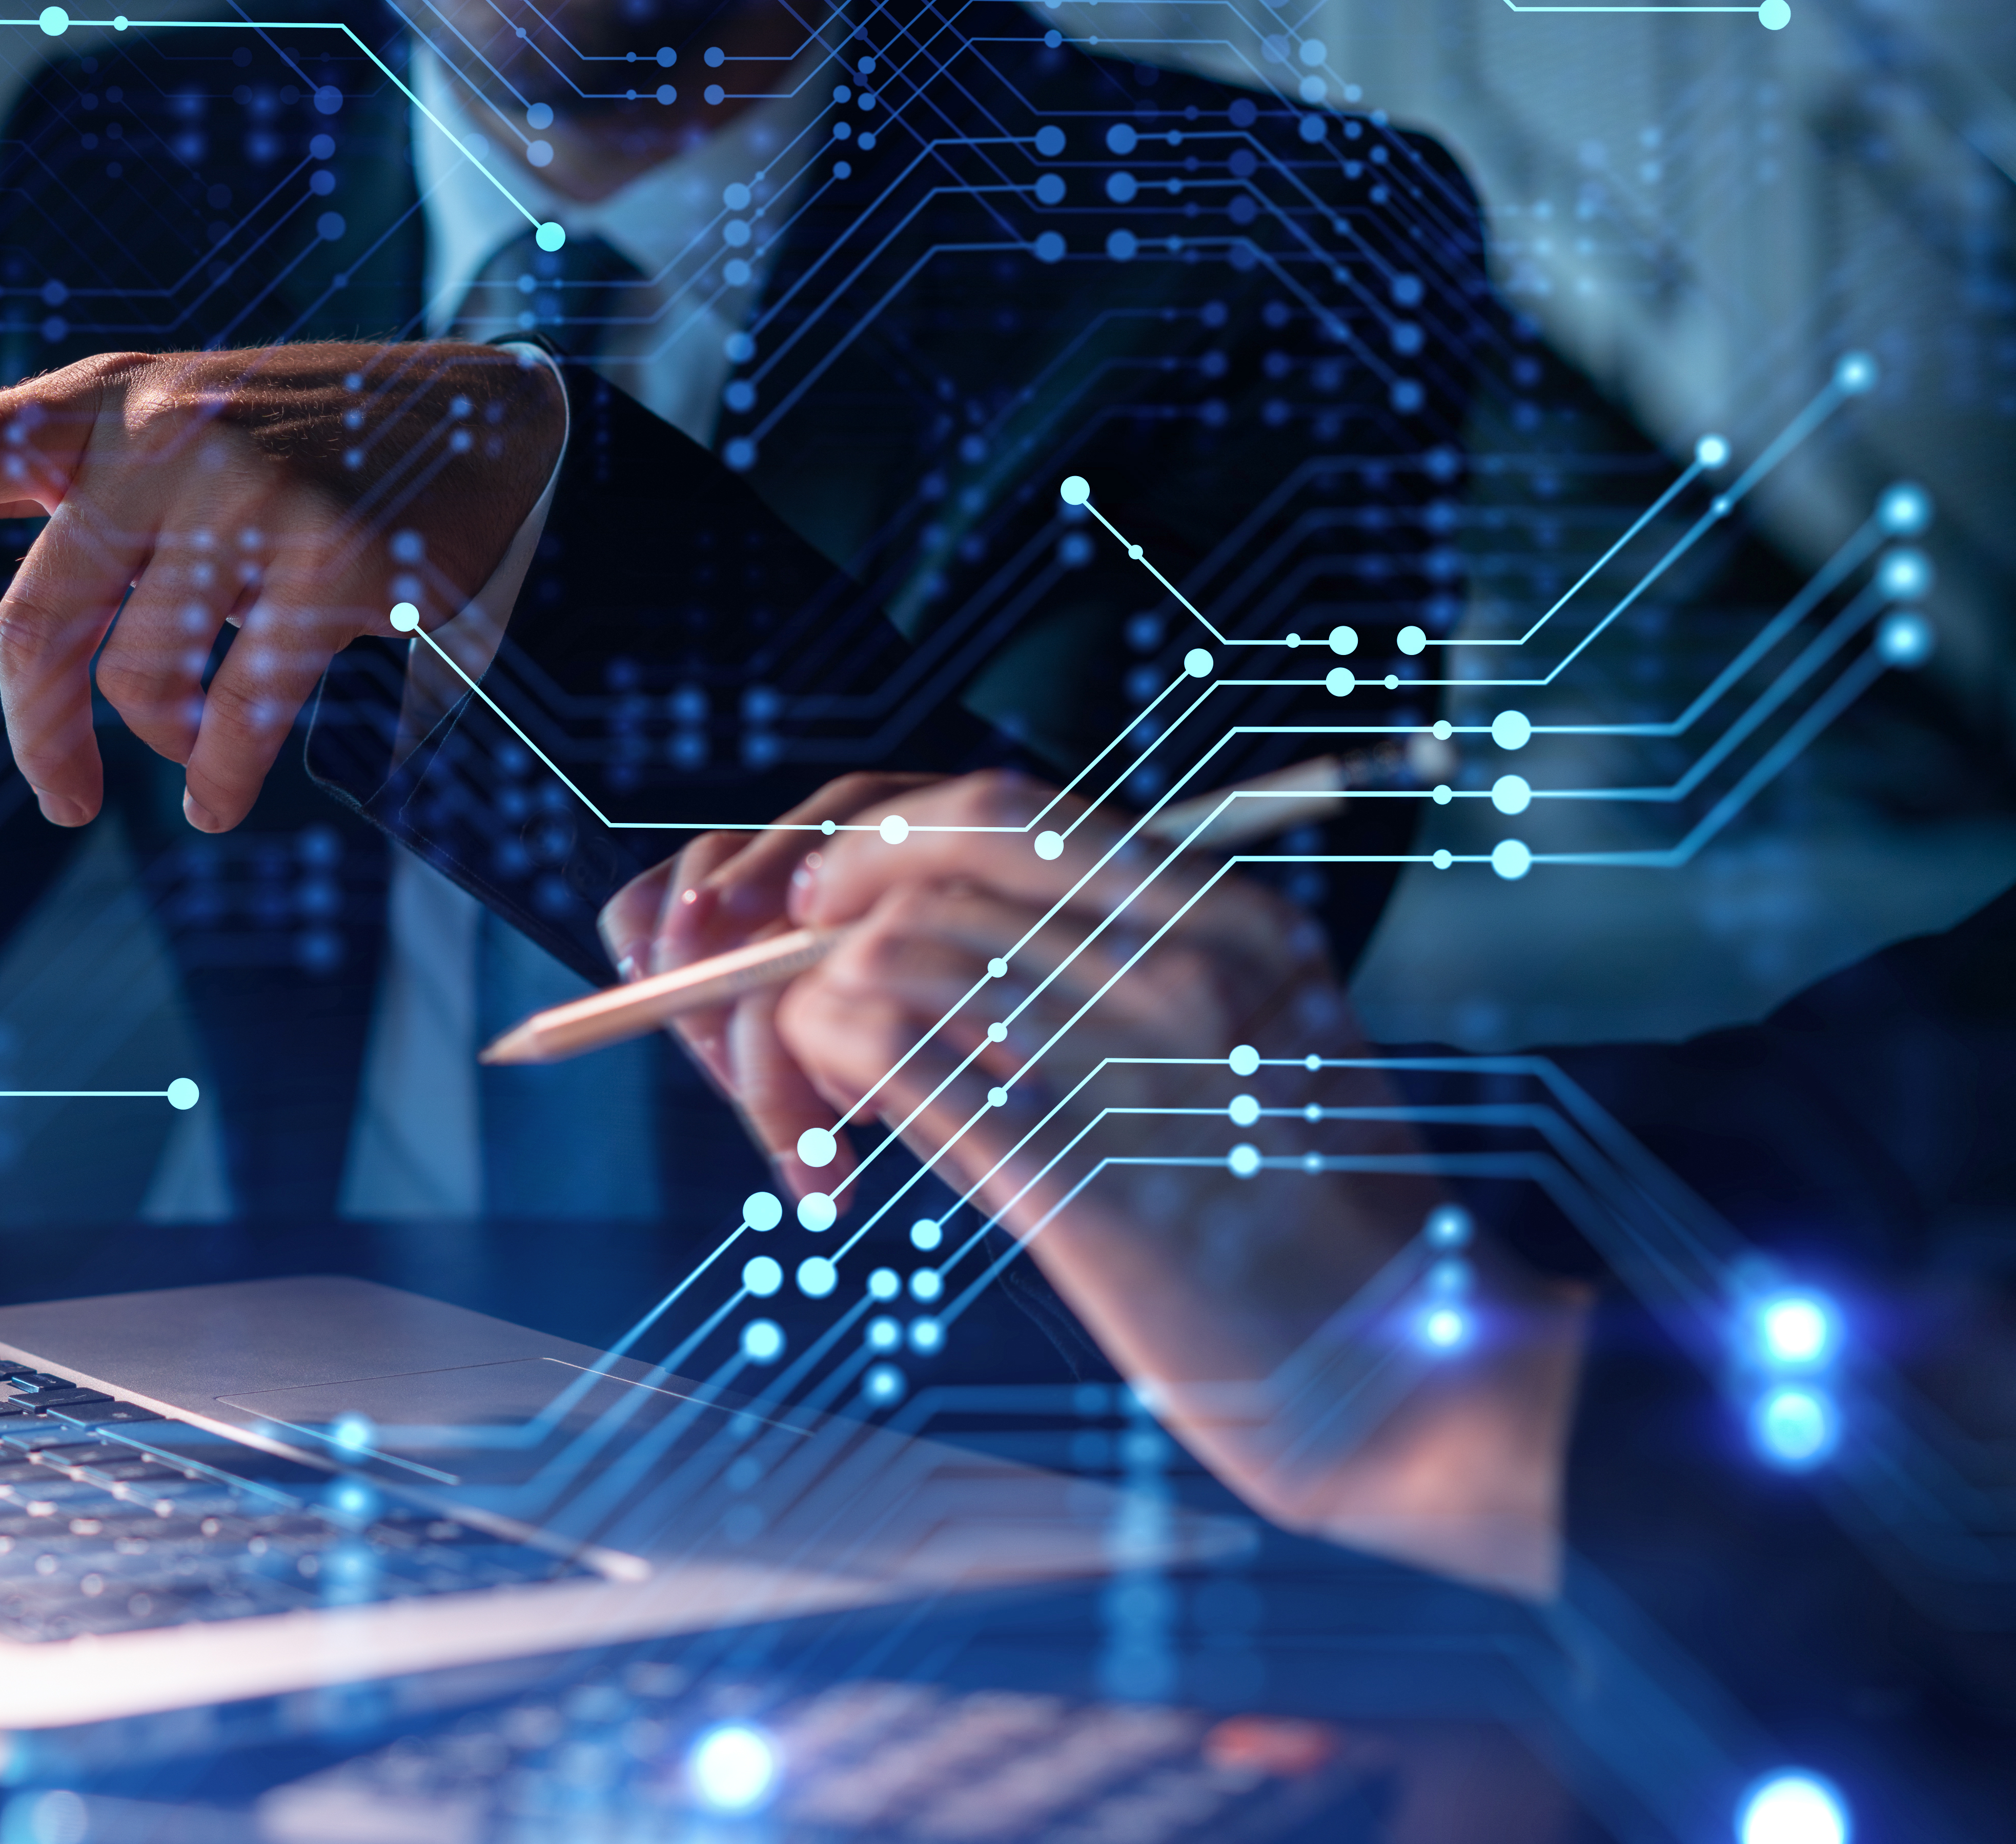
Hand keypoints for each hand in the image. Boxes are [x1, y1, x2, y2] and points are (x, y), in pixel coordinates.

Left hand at [0, 342, 564, 831]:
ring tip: (197, 758)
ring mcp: (254, 496)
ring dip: (168, 746)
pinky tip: (221, 797)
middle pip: (44, 623)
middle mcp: (170, 435)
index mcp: (114, 404)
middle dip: (40, 735)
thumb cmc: (299, 440)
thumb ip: (17, 458)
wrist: (494, 429)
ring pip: (144, 680)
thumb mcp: (155, 425)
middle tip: (57, 800)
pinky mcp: (334, 562)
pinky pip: (238, 714)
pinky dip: (223, 776)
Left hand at [623, 770, 1591, 1597]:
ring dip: (786, 1036)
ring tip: (804, 1132)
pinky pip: (877, 1051)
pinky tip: (827, 1171)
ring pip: (874, 956)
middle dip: (797, 941)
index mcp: (1227, 916)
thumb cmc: (1317, 1237)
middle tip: (767, 1035)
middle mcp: (1182, 958)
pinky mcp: (1076, 1167)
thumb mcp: (1246, 1058)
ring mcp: (1133, 1056)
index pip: (994, 805)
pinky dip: (807, 1088)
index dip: (866, 841)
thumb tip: (918, 947)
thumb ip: (1109, 982)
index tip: (806, 910)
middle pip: (913, 874)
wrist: (1426, 1386)